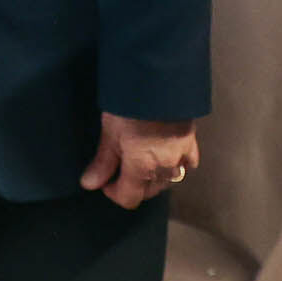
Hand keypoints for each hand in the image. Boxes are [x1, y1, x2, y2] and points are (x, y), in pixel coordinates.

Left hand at [79, 114, 198, 209]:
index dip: (113, 193)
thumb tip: (90, 184)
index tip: (105, 180)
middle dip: (133, 185)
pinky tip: (170, 156)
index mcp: (142, 169)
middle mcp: (164, 169)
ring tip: (143, 160)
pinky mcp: (191, 141)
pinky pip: (188, 163)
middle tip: (121, 166)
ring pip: (169, 180)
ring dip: (155, 177)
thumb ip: (103, 162)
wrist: (160, 82)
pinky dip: (179, 164)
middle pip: (148, 191)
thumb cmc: (131, 106)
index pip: (129, 198)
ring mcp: (181, 156)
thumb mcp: (110, 132)